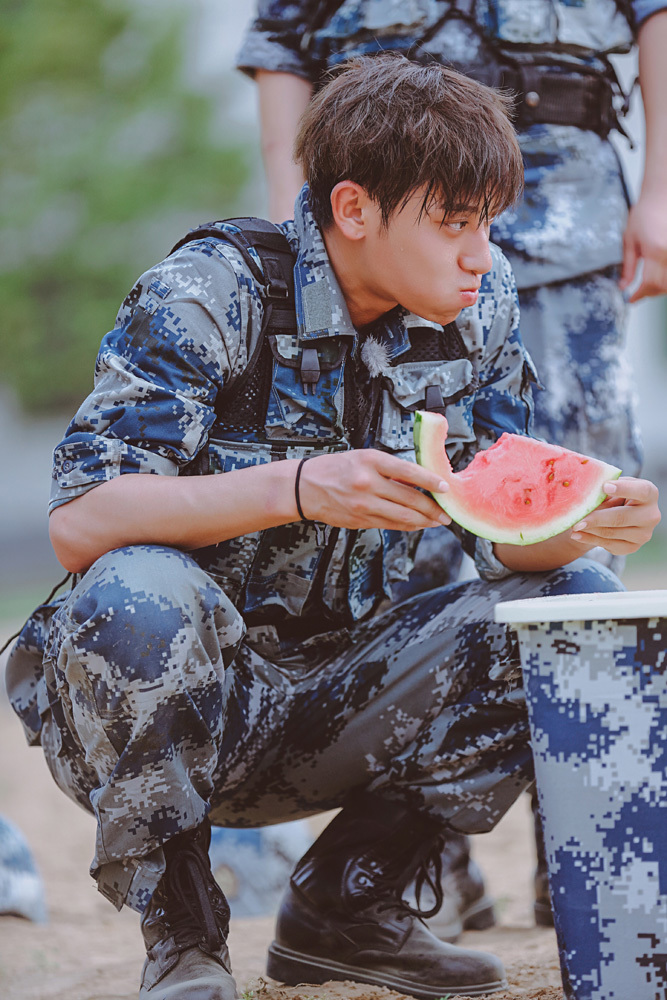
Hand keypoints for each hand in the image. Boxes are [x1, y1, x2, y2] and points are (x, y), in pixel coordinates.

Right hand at [297, 449, 451, 530]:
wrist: (304, 487)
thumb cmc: (335, 469)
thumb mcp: (363, 458)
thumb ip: (390, 469)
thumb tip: (419, 481)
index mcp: (371, 461)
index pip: (409, 472)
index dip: (430, 481)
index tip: (445, 487)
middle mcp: (368, 483)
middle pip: (410, 499)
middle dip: (433, 509)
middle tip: (447, 513)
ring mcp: (364, 505)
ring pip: (403, 517)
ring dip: (424, 521)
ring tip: (437, 521)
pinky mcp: (361, 520)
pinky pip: (391, 525)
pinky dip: (407, 526)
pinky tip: (417, 524)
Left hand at [569, 478, 660, 554]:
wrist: (613, 516)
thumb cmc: (612, 495)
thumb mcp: (611, 487)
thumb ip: (604, 487)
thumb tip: (589, 490)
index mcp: (649, 494)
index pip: (641, 491)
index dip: (623, 489)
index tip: (605, 486)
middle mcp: (651, 515)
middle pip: (622, 517)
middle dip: (597, 518)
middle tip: (577, 520)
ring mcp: (643, 534)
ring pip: (612, 532)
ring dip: (590, 530)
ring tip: (572, 526)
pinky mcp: (632, 547)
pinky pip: (608, 544)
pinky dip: (590, 539)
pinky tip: (577, 535)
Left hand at [620, 190, 666, 302]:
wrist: (661, 197)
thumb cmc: (644, 214)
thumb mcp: (630, 242)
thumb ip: (628, 267)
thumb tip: (623, 286)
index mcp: (656, 251)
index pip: (650, 283)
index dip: (640, 295)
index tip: (631, 299)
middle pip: (664, 286)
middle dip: (650, 293)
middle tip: (639, 293)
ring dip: (661, 288)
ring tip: (648, 286)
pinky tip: (659, 276)